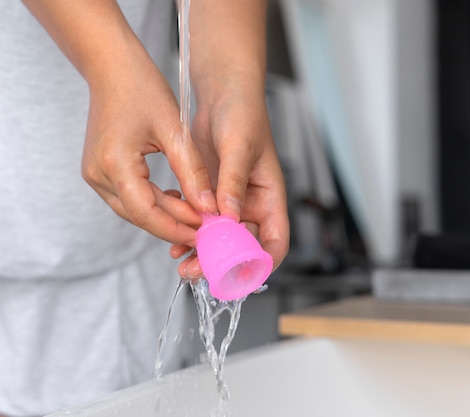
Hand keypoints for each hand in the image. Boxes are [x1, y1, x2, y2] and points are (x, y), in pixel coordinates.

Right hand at [80, 48, 212, 244]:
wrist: (112, 67)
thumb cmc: (142, 88)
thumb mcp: (175, 130)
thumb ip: (192, 172)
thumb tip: (209, 207)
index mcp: (114, 164)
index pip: (146, 213)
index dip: (176, 226)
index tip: (204, 231)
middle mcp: (97, 175)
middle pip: (139, 215)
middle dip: (174, 224)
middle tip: (206, 227)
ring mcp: (94, 174)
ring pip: (133, 210)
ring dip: (164, 216)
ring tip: (196, 215)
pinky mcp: (98, 171)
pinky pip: (128, 197)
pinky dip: (152, 203)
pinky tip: (176, 198)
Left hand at [171, 83, 289, 276]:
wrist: (223, 93)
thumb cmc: (242, 113)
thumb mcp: (239, 146)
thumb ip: (233, 182)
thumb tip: (227, 216)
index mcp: (270, 199)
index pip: (274, 244)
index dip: (260, 265)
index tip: (236, 276)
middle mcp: (252, 206)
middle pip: (242, 249)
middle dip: (220, 264)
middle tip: (195, 270)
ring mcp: (230, 202)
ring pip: (219, 240)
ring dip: (200, 252)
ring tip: (179, 260)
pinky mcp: (210, 194)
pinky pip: (200, 223)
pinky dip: (188, 232)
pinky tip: (171, 235)